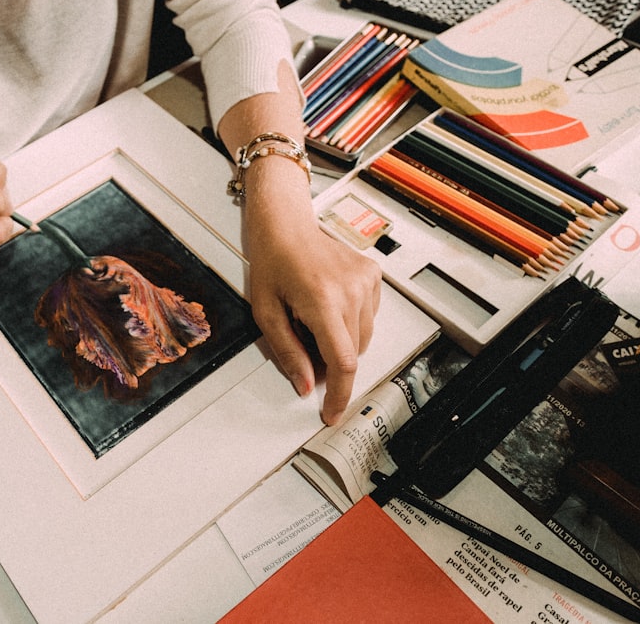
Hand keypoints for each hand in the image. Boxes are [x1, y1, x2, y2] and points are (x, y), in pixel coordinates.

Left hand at [243, 158, 381, 425]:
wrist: (285, 226)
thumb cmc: (271, 263)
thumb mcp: (266, 312)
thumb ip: (288, 352)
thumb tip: (306, 385)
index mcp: (322, 300)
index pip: (342, 362)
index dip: (339, 394)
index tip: (332, 413)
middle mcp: (350, 290)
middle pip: (352, 353)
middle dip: (331, 366)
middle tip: (305, 354)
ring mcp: (366, 281)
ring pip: (362, 338)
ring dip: (340, 344)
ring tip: (311, 322)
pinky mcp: (372, 276)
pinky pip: (368, 317)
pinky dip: (350, 324)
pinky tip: (327, 307)